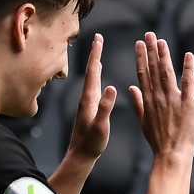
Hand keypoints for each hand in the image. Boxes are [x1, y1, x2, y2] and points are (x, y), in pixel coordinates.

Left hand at [67, 34, 114, 159]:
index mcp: (89, 99)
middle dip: (95, 53)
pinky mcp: (90, 108)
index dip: (96, 54)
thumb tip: (112, 87)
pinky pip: (95, 86)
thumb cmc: (91, 143)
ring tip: (98, 51)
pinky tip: (99, 76)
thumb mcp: (101, 125)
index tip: (98, 38)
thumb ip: (106, 107)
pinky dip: (97, 76)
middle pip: (91, 70)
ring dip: (96, 63)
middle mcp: (86, 97)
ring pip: (92, 78)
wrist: (80, 156)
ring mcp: (88, 102)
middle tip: (98, 38)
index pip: (93, 71)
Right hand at [131, 32, 193, 160]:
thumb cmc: (158, 142)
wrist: (171, 155)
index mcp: (148, 101)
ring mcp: (172, 100)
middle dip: (151, 50)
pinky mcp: (187, 104)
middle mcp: (158, 97)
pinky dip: (187, 68)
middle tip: (149, 34)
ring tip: (162, 40)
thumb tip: (130, 88)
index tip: (139, 44)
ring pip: (167, 72)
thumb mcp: (143, 122)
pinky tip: (188, 54)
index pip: (143, 74)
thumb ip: (137, 103)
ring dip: (164, 54)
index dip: (141, 57)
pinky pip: (188, 82)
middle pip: (153, 69)